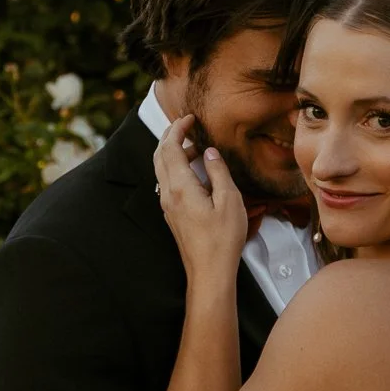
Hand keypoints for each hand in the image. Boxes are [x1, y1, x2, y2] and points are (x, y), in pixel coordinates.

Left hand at [153, 115, 247, 285]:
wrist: (209, 272)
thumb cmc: (222, 239)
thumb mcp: (229, 200)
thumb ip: (218, 171)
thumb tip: (210, 152)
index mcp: (180, 187)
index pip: (170, 148)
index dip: (177, 129)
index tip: (189, 118)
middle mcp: (168, 194)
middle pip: (160, 156)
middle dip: (171, 137)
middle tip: (187, 127)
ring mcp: (168, 206)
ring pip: (162, 170)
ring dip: (174, 154)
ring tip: (196, 149)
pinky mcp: (172, 215)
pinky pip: (168, 184)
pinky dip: (177, 169)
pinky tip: (195, 173)